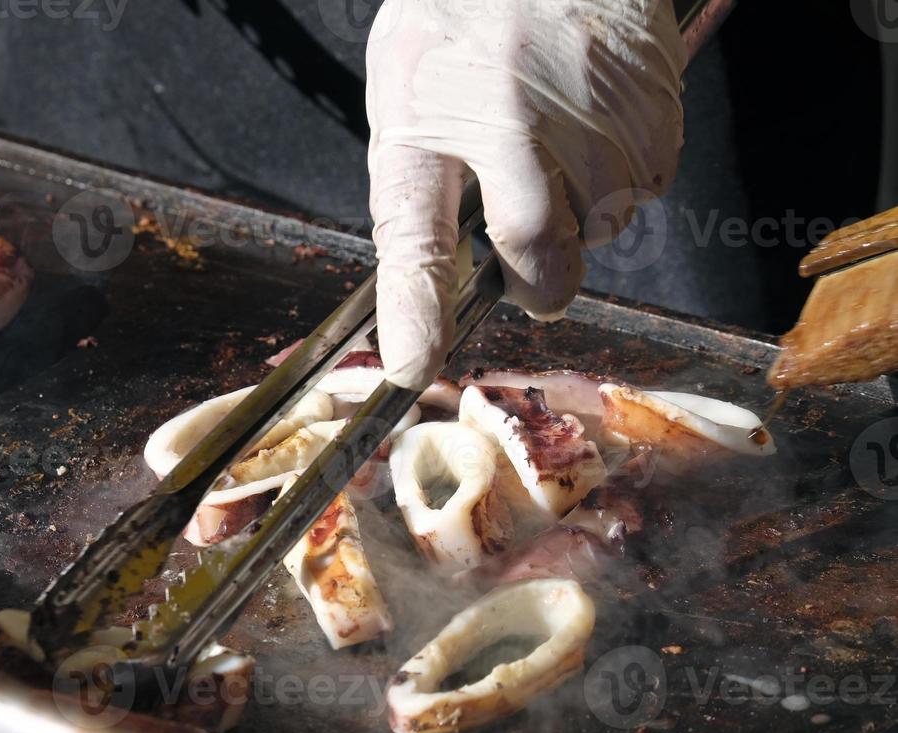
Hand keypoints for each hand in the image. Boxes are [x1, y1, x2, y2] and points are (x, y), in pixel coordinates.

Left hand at [365, 0, 687, 387]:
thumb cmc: (462, 10)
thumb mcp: (408, 89)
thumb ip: (420, 184)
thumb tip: (432, 288)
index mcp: (428, 116)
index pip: (415, 236)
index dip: (415, 313)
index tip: (411, 368)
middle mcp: (509, 116)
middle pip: (540, 252)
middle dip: (538, 279)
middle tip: (528, 256)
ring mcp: (587, 108)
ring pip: (603, 223)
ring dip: (583, 211)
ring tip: (556, 140)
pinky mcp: (652, 98)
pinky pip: (648, 180)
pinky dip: (625, 173)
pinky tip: (595, 122)